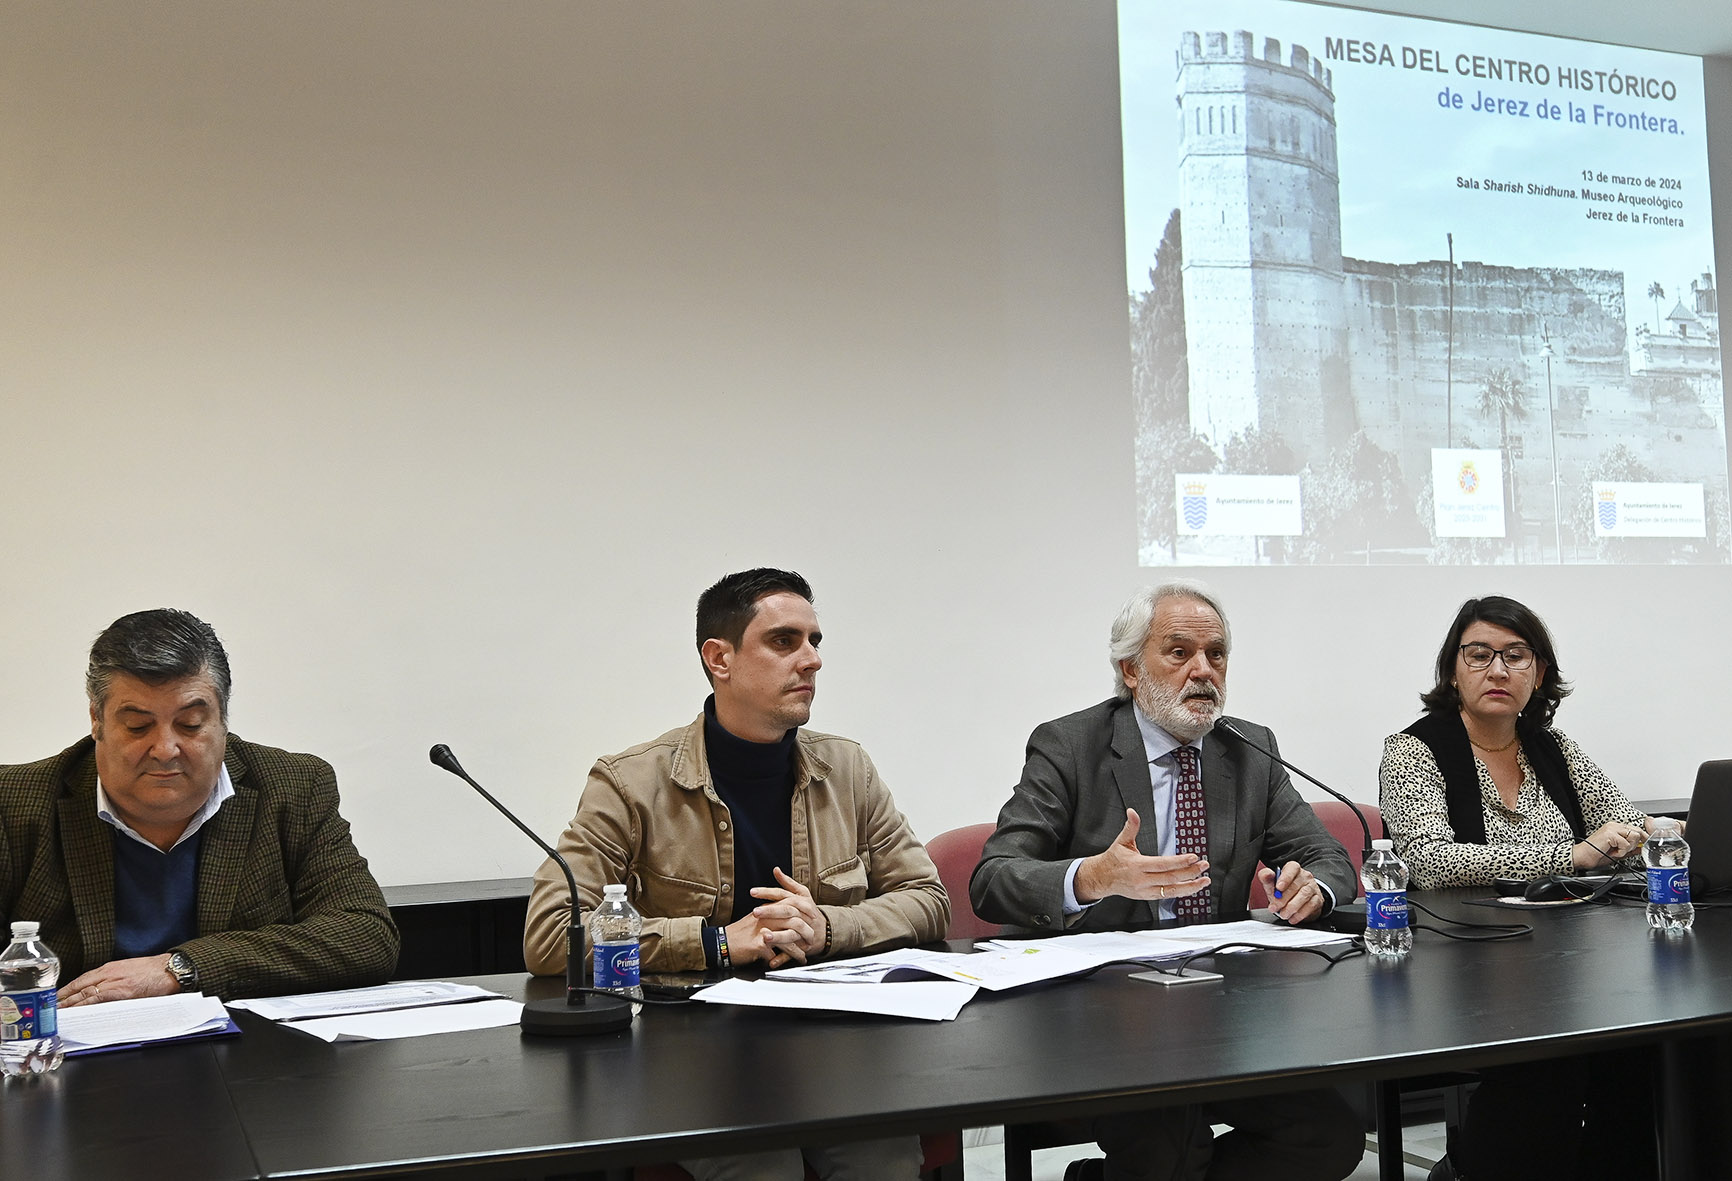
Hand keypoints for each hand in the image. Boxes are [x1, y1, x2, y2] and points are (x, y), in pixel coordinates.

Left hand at [58, 955, 178, 1006]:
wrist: (172, 968)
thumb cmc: (156, 971)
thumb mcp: (132, 971)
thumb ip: (117, 979)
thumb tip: (106, 991)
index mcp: (111, 967)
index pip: (83, 978)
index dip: (68, 989)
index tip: (58, 997)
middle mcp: (109, 973)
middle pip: (79, 986)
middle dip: (63, 997)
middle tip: (49, 1007)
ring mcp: (114, 981)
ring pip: (84, 993)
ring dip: (68, 1003)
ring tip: (57, 1012)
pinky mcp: (120, 991)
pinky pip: (95, 999)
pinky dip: (82, 1005)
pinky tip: (74, 1011)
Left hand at [749, 868, 828, 968]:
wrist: (826, 931)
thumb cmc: (810, 911)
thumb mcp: (802, 895)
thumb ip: (787, 883)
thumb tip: (776, 869)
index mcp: (800, 901)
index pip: (782, 894)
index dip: (767, 892)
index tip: (752, 892)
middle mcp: (802, 915)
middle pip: (787, 911)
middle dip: (771, 911)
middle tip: (755, 912)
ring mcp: (803, 931)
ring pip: (791, 933)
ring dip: (778, 936)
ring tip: (764, 937)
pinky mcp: (803, 946)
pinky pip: (793, 953)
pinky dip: (782, 958)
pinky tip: (772, 961)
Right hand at [1073, 809, 1209, 903]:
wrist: (1102, 878)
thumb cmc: (1113, 860)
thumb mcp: (1121, 841)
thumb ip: (1131, 827)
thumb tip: (1132, 812)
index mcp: (1137, 865)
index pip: (1163, 864)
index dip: (1180, 862)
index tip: (1194, 857)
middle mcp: (1142, 880)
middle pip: (1170, 878)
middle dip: (1190, 872)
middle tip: (1204, 866)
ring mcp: (1145, 890)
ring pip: (1171, 891)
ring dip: (1190, 887)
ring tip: (1204, 880)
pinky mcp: (1147, 897)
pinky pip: (1167, 896)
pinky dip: (1181, 892)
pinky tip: (1192, 888)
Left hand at [1258, 861, 1325, 922]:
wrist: (1297, 902)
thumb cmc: (1283, 891)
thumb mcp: (1272, 885)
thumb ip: (1266, 878)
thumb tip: (1265, 874)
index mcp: (1293, 869)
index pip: (1292, 868)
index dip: (1285, 877)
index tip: (1278, 887)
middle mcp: (1305, 876)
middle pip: (1296, 885)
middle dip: (1283, 898)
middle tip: (1275, 907)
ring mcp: (1313, 888)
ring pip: (1304, 895)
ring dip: (1292, 907)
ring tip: (1283, 914)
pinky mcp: (1317, 900)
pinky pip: (1311, 906)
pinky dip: (1300, 914)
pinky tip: (1292, 918)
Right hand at [1575, 820, 1645, 867]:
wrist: (1582, 857)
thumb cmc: (1596, 854)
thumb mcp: (1618, 852)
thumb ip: (1630, 849)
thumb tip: (1641, 848)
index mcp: (1615, 828)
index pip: (1636, 829)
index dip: (1642, 838)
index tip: (1644, 845)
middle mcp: (1614, 826)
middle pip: (1638, 831)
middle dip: (1635, 844)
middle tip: (1624, 851)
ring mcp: (1612, 828)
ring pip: (1634, 836)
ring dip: (1628, 848)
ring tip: (1617, 851)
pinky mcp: (1610, 834)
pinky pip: (1626, 844)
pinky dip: (1621, 852)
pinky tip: (1612, 852)